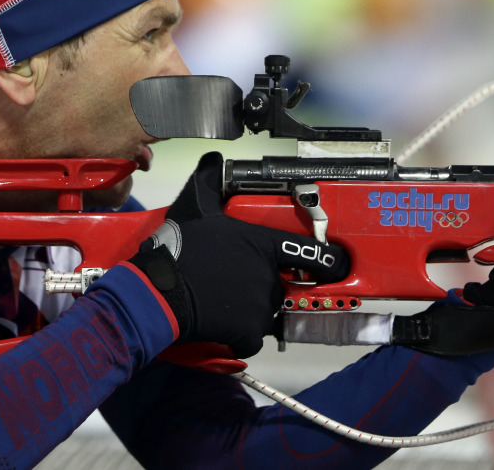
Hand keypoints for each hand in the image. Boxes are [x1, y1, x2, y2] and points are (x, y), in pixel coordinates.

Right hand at [129, 152, 347, 357]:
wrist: (158, 291)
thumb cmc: (179, 248)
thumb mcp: (193, 206)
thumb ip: (207, 181)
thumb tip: (211, 158)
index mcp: (262, 245)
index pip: (305, 252)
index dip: (325, 259)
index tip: (335, 263)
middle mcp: (268, 275)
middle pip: (279, 283)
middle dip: (262, 285)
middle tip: (233, 282)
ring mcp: (261, 305)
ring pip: (265, 310)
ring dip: (251, 310)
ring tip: (222, 300)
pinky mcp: (249, 332)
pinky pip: (253, 337)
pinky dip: (240, 335)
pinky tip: (221, 323)